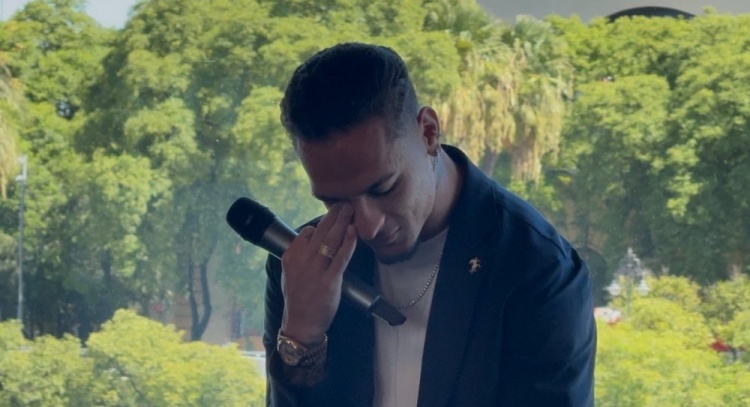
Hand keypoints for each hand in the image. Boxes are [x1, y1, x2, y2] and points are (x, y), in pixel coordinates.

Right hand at [280, 203, 356, 344]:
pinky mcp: (330, 280)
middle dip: (333, 215)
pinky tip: (353, 231)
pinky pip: (341, 256)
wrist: (301, 322)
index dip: (320, 224)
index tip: (332, 216)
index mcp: (290, 257)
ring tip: (350, 209)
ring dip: (342, 222)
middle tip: (344, 202)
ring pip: (331, 240)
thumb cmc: (298, 298)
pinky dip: (348, 242)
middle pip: (320, 231)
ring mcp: (316, 270)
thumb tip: (311, 237)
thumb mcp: (289, 273)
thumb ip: (298, 254)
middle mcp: (302, 260)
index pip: (306, 232)